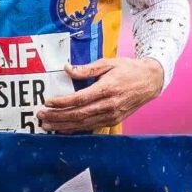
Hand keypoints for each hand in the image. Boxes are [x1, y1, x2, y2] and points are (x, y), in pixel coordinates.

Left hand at [38, 55, 164, 131]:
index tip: (47, 101)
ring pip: (83, 124)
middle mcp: (109, 105)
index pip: (79, 99)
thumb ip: (86, 69)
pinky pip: (90, 127)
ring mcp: (111, 116)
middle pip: (78, 114)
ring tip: (46, 125)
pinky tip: (63, 129)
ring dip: (63, 125)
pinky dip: (75, 129)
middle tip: (41, 116)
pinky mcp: (113, 121)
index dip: (62, 102)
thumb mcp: (108, 63)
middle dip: (57, 116)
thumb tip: (67, 69)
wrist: (150, 81)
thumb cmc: (129, 69)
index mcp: (107, 89)